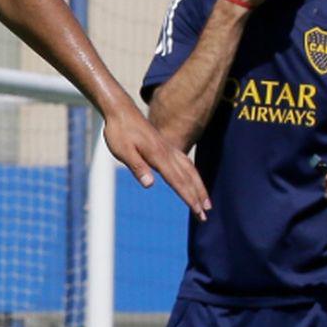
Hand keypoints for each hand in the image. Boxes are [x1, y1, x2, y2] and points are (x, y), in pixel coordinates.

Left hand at [102, 103, 211, 220]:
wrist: (121, 111)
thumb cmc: (119, 131)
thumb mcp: (122, 151)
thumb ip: (137, 167)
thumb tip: (150, 185)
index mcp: (158, 156)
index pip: (177, 181)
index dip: (189, 197)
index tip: (198, 212)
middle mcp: (168, 153)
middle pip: (188, 178)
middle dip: (198, 197)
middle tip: (206, 215)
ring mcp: (168, 149)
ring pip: (190, 170)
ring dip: (199, 186)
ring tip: (207, 202)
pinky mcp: (165, 146)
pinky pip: (185, 162)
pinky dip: (193, 174)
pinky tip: (194, 180)